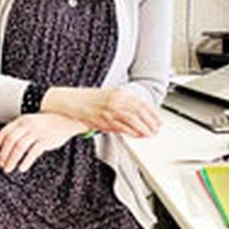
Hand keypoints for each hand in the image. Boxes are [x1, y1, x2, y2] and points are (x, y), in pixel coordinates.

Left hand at [0, 113, 87, 173]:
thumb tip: (5, 147)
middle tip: (2, 164)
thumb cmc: (46, 123)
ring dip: (12, 160)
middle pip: (10, 141)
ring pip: (19, 147)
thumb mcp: (29, 122)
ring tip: (9, 168)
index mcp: (20, 121)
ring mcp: (36, 132)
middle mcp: (27, 126)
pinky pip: (33, 152)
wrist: (65, 118)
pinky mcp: (45, 140)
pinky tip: (22, 167)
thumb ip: (18, 131)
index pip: (3, 133)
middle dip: (4, 155)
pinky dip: (26, 161)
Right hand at [42, 87, 161, 137]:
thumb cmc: (88, 99)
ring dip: (144, 129)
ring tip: (150, 134)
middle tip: (157, 129)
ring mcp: (110, 111)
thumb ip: (123, 102)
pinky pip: (122, 128)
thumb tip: (138, 112)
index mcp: (119, 92)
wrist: (71, 102)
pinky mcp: (104, 121)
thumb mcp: (109, 94)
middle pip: (140, 112)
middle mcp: (116, 101)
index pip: (141, 103)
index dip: (152, 113)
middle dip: (151, 122)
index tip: (158, 120)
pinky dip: (132, 132)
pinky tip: (138, 135)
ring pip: (133, 121)